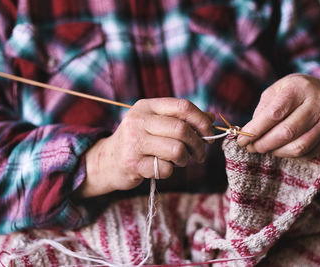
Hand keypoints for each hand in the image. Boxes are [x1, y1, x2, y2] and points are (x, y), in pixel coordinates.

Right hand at [79, 98, 213, 197]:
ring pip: (176, 150)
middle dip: (198, 144)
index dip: (201, 120)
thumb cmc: (138, 141)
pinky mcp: (132, 163)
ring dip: (185, 159)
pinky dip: (169, 171)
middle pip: (181, 129)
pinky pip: (165, 168)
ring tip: (181, 161)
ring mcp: (134, 142)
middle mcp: (138, 121)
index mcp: (147, 106)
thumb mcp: (155, 123)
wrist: (107, 160)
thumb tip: (211, 117)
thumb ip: (181, 119)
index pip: (182, 106)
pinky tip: (161, 168)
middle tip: (200, 154)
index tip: (209, 133)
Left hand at [238, 74, 319, 157]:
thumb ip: (261, 112)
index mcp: (297, 89)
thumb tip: (249, 134)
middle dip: (264, 144)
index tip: (242, 140)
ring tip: (265, 149)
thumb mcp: (273, 93)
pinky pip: (309, 153)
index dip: (255, 130)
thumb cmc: (290, 93)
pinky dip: (290, 155)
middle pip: (287, 132)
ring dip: (277, 152)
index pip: (274, 114)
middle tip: (251, 148)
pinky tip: (280, 149)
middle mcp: (316, 103)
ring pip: (299, 146)